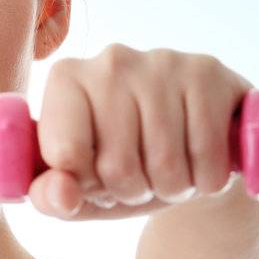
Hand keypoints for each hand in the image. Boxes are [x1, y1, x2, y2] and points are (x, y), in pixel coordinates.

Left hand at [26, 44, 255, 220]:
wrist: (192, 149)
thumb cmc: (122, 168)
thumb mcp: (78, 191)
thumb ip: (51, 197)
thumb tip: (63, 195)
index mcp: (66, 81)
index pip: (66, 155)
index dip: (85, 184)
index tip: (94, 174)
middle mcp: (110, 61)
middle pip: (117, 166)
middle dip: (132, 191)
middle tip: (139, 177)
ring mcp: (161, 62)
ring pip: (166, 164)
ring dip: (172, 188)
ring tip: (169, 171)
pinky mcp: (207, 72)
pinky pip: (207, 154)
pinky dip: (206, 179)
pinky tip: (200, 162)